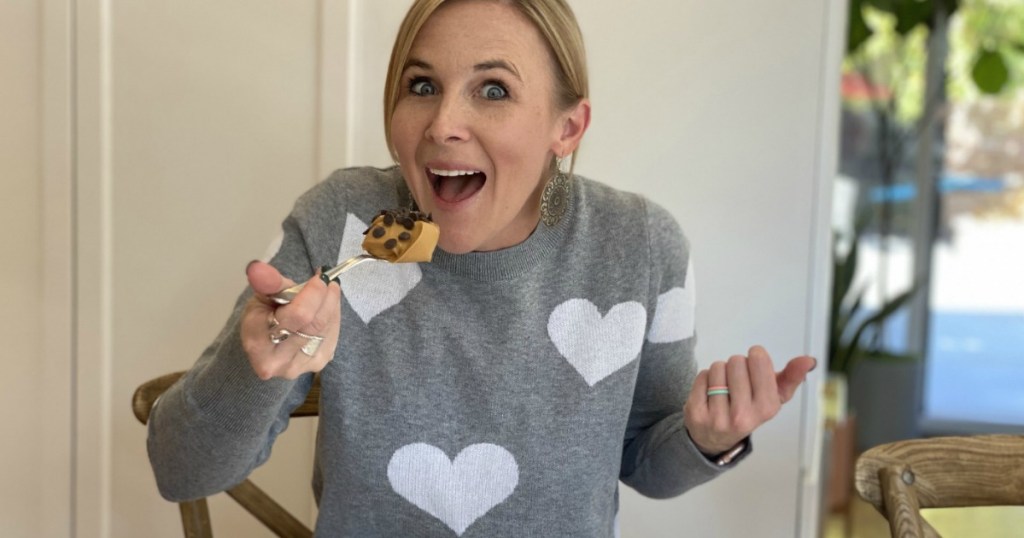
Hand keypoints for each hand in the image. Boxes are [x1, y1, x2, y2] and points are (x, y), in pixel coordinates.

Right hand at [239, 261, 341, 379]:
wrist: (268, 343)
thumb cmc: (263, 316)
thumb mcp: (262, 296)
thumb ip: (266, 283)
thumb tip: (258, 268)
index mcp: (257, 343)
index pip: (297, 316)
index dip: (313, 293)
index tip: (320, 276)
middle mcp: (277, 362)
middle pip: (315, 323)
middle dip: (325, 296)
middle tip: (326, 280)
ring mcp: (299, 366)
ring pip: (327, 328)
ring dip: (331, 304)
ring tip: (326, 290)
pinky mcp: (316, 365)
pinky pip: (333, 335)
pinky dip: (333, 316)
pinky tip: (326, 308)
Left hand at [684, 345, 815, 455]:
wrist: (716, 438)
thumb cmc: (749, 409)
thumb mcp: (774, 397)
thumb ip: (792, 377)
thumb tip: (809, 360)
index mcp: (767, 408)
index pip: (758, 360)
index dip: (756, 356)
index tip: (755, 363)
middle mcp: (742, 416)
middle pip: (736, 361)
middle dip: (736, 365)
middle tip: (737, 382)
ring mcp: (717, 417)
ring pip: (717, 367)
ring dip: (720, 371)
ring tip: (724, 388)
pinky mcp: (696, 414)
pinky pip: (701, 376)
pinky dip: (705, 379)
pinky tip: (709, 394)